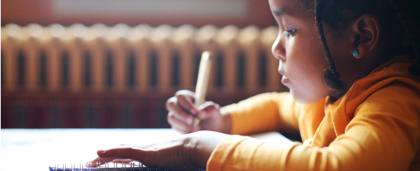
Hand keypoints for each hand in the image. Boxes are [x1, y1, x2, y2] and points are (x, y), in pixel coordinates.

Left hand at [88, 131, 229, 169]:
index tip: (104, 162)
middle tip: (88, 163)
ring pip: (118, 152)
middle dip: (104, 158)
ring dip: (102, 158)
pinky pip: (125, 152)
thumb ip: (169, 166)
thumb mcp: (176, 165)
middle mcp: (145, 150)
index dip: (116, 157)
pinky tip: (99, 153)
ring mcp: (145, 151)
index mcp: (152, 154)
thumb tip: (170, 166)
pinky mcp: (146, 153)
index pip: (129, 155)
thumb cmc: (191, 157)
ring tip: (88, 162)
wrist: (197, 148)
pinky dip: (111, 153)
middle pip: (120, 152)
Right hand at [166, 90, 231, 133]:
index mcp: (187, 97)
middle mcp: (179, 104)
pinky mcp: (176, 125)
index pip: (180, 96)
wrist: (212, 129)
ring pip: (172, 118)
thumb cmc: (213, 116)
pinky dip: (185, 130)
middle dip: (180, 113)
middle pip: (170, 104)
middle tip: (192, 121)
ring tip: (198, 128)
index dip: (186, 104)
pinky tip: (195, 132)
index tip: (196, 112)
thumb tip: (200, 114)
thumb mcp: (215, 111)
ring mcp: (175, 115)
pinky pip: (175, 127)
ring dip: (184, 124)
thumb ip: (209, 109)